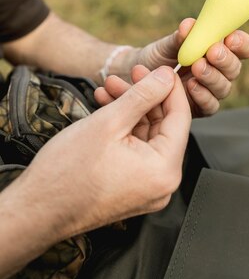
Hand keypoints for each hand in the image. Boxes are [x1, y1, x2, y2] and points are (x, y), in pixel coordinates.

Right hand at [19, 66, 190, 239]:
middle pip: (164, 126)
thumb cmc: (67, 174)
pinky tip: (107, 107)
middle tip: (129, 73)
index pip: (180, 118)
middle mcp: (162, 184)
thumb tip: (165, 77)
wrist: (37, 210)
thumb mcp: (109, 122)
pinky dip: (124, 128)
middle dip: (144, 96)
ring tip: (109, 87)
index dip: (169, 88)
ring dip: (131, 109)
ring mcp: (148, 188)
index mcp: (164, 170)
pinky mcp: (133, 188)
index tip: (160, 68)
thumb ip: (143, 96)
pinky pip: (137, 151)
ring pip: (148, 136)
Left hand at [121, 19, 248, 117]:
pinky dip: (202, 95)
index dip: (242, 43)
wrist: (136, 77)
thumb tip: (189, 25)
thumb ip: (180, 37)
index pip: (243, 48)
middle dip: (225, 59)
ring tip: (197, 67)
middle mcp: (220, 72)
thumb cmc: (157, 57)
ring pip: (223, 87)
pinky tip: (191, 85)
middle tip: (212, 52)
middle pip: (235, 68)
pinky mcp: (200, 109)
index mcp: (220, 50)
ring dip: (212, 76)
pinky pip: (210, 106)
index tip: (230, 38)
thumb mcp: (166, 45)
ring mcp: (211, 91)